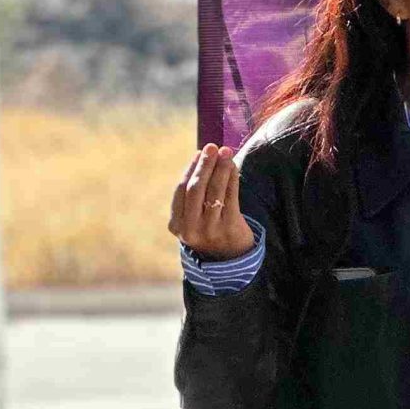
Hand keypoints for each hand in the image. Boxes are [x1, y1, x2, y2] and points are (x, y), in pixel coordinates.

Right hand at [169, 144, 255, 261]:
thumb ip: (194, 193)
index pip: (181, 190)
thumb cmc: (210, 230)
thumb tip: (203, 156)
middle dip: (204, 165)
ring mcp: (209, 230)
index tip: (199, 153)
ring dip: (220, 168)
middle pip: (196, 189)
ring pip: (214, 191)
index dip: (191, 169)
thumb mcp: (194, 218)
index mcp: (176, 225)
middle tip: (212, 147)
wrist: (230, 261)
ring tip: (227, 152)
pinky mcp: (229, 229)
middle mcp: (190, 229)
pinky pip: (230, 197)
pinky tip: (234, 167)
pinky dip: (232, 179)